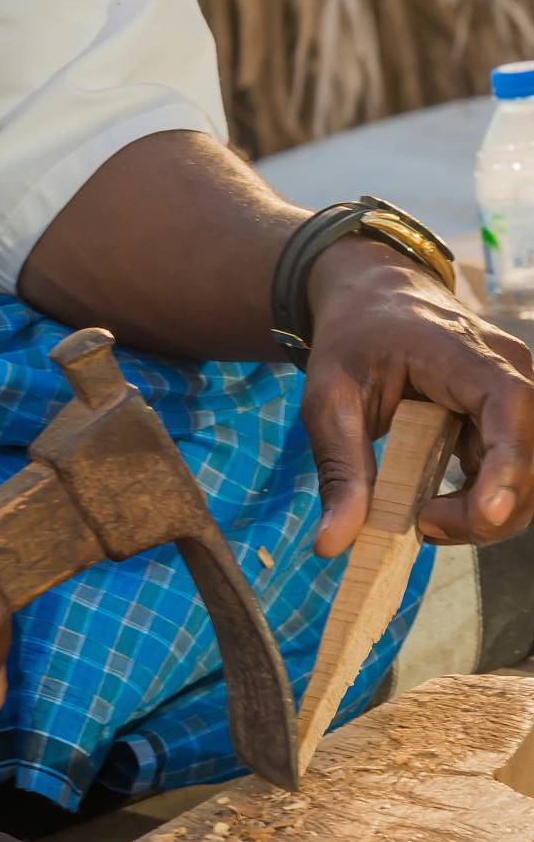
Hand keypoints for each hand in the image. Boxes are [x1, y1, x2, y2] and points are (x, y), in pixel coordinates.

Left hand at [300, 236, 533, 554]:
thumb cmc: (352, 338)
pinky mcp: (511, 417)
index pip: (511, 406)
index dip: (509, 466)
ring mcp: (518, 394)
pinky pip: (514, 471)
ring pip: (528, 473)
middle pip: (529, 455)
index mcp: (466, 352)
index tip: (487, 513)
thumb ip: (338, 469)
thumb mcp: (328, 399)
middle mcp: (510, 370)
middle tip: (422, 524)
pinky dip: (484, 499)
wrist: (373, 296)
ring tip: (423, 517)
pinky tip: (438, 503)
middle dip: (487, 509)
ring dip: (486, 511)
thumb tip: (331, 545)